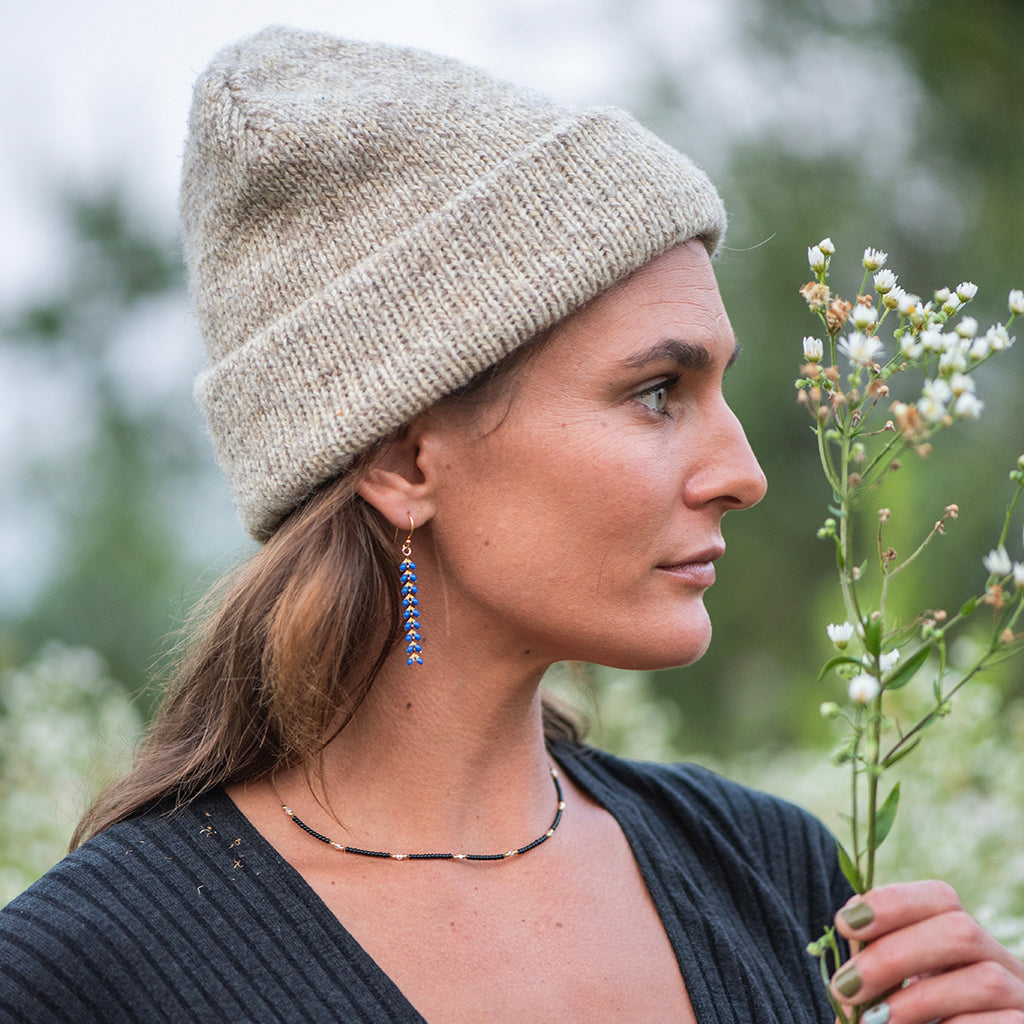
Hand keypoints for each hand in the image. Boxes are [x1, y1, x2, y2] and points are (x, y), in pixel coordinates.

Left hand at [830, 880, 1023, 1022]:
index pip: (940, 898)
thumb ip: (877, 965)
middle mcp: (1000, 963)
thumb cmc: (913, 1022)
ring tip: (871, 1022)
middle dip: (894, 954)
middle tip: (846, 986)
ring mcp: (1021, 998)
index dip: (891, 902)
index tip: (843, 924)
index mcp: (964, 941)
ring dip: (918, 1000)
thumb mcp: (893, 990)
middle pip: (960, 931)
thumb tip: (848, 932)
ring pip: (985, 980)